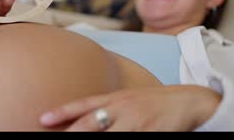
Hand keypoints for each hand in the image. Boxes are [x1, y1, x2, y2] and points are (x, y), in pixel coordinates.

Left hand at [39, 85, 220, 130]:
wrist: (189, 101)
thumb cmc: (153, 103)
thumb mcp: (127, 99)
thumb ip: (106, 107)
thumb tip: (84, 118)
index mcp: (116, 98)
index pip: (84, 105)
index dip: (63, 112)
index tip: (43, 118)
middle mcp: (123, 108)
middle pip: (91, 123)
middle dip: (72, 133)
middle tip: (55, 138)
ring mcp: (137, 121)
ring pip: (109, 136)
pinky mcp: (152, 133)